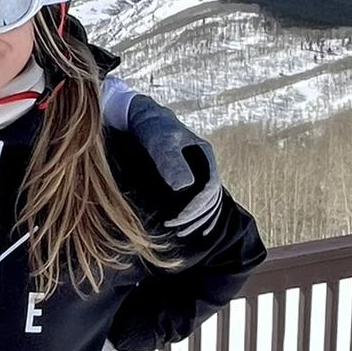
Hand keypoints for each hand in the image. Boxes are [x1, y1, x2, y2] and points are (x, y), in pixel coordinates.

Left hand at [122, 93, 223, 237]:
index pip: (209, 190)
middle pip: (211, 199)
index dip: (195, 208)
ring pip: (207, 203)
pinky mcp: (186, 177)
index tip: (176, 220)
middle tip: (175, 230)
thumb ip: (170, 160)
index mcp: (204, 155)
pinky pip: (197, 201)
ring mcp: (197, 171)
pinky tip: (183, 228)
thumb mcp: (159, 141)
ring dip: (196, 220)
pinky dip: (194, 216)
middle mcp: (204, 165)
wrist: (140, 117)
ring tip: (179, 233)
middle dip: (195, 218)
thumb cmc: (150, 126)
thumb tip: (184, 186)